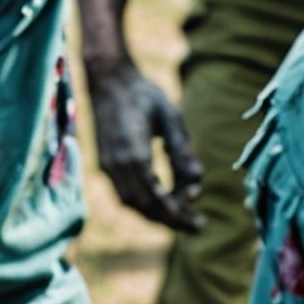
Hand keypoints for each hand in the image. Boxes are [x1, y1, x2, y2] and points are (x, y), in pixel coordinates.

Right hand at [88, 59, 203, 232]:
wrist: (108, 79)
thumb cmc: (143, 94)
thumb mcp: (170, 116)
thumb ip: (182, 149)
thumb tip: (198, 179)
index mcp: (133, 154)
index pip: (157, 198)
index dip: (177, 214)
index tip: (198, 221)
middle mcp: (116, 166)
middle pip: (143, 206)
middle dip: (170, 219)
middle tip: (195, 223)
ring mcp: (106, 166)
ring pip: (131, 203)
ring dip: (156, 213)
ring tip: (182, 215)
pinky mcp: (104, 163)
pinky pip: (124, 193)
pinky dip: (143, 203)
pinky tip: (162, 199)